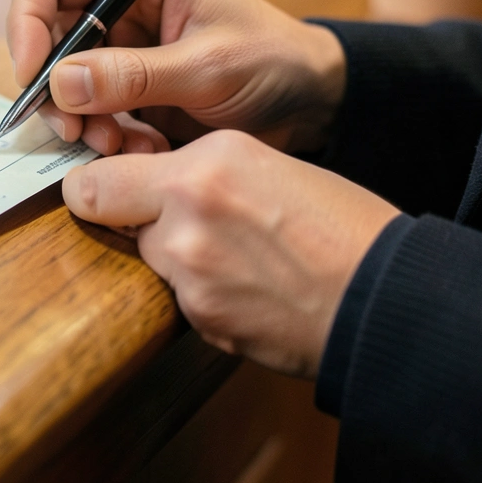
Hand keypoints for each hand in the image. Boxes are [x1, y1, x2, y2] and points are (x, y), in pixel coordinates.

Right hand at [6, 0, 345, 154]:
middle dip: (52, 87)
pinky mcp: (128, 95)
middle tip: (72, 130)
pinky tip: (142, 152)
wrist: (313, 105)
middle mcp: (120, 6)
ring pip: (62, 84)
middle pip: (46, 35)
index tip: (34, 71)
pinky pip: (90, 116)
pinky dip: (104, 140)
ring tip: (116, 147)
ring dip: (79, 121)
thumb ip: (134, 75)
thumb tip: (60, 82)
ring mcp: (121, 53)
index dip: (27, 17)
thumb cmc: (275, 61)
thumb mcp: (207, 66)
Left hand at [64, 129, 399, 376]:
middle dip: (137, 220)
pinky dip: (203, 294)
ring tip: (236, 257)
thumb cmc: (344, 227)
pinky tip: (248, 286)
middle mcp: (187, 213)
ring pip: (151, 259)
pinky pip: (181, 298)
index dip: (96, 188)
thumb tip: (157, 180)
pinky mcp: (202, 319)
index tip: (103, 189)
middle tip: (185, 224)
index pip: (98, 181)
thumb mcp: (269, 165)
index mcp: (207, 163)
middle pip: (113, 219)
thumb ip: (204, 169)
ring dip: (175, 258)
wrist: (385, 298)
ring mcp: (190, 272)